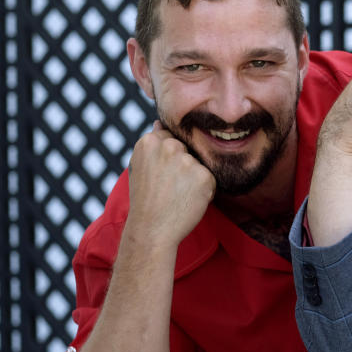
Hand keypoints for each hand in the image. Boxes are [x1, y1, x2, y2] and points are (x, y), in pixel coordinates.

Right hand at [126, 121, 215, 246]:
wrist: (151, 229)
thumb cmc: (145, 199)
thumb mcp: (141, 167)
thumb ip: (153, 145)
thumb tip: (159, 122)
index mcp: (150, 142)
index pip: (172, 138)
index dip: (170, 159)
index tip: (162, 175)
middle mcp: (169, 147)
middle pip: (188, 149)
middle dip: (184, 167)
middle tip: (169, 187)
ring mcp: (187, 161)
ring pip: (200, 164)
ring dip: (195, 179)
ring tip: (177, 194)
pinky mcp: (204, 176)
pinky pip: (211, 179)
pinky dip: (205, 191)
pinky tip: (188, 201)